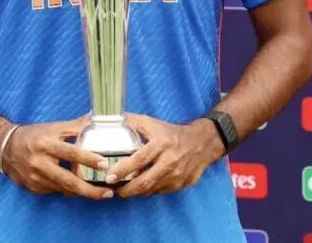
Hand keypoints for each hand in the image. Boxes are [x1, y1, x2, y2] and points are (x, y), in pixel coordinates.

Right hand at [0, 116, 115, 199]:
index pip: (71, 153)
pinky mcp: (34, 188)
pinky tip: (81, 190)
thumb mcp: (53, 128)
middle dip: (90, 190)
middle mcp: (40, 163)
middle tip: (109, 193)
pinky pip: (56, 191)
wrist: (5, 147)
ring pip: (64, 189)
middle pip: (68, 181)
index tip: (105, 164)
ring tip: (102, 193)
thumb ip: (76, 126)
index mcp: (46, 144)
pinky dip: (70, 191)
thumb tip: (96, 118)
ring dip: (84, 193)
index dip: (89, 159)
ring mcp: (36, 178)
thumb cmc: (33, 135)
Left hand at [105, 113, 226, 197]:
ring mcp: (177, 175)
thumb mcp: (152, 124)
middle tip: (114, 189)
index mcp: (161, 144)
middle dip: (127, 189)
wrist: (202, 142)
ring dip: (136, 192)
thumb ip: (131, 122)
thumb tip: (109, 120)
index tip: (110, 176)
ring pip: (152, 190)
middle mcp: (170, 161)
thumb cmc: (172, 133)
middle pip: (145, 181)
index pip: (139, 160)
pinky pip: (160, 191)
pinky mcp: (181, 184)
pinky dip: (148, 192)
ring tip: (123, 190)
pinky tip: (140, 189)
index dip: (123, 170)